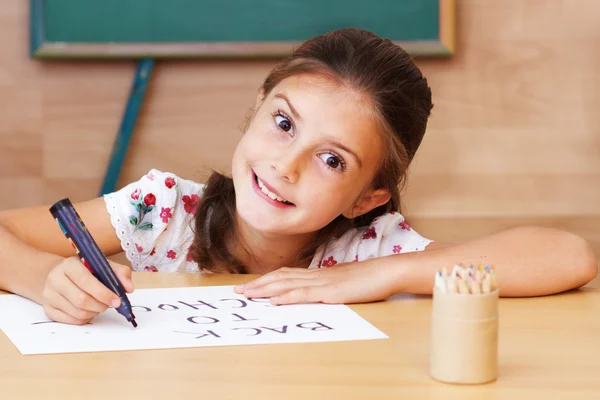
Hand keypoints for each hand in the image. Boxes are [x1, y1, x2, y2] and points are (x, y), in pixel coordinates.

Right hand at [41, 256, 133, 324]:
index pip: (85, 280)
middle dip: (101, 305)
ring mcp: (49, 295)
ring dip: (95, 312)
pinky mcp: (48, 309)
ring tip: (100, 305)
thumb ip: (120, 273)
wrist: (58, 275)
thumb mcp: (102, 265)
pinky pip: (72, 321)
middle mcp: (55, 279)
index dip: (103, 293)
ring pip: (78, 312)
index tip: (117, 300)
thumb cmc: (85, 270)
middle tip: (111, 304)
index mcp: (69, 264)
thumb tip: (129, 288)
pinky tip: (90, 310)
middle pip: (81, 300)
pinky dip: (86, 318)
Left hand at [234, 261, 395, 304]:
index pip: (287, 274)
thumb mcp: (344, 283)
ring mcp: (322, 282)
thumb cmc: (368, 279)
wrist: (386, 272)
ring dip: (265, 290)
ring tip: (248, 295)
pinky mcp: (329, 292)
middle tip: (240, 291)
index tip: (252, 285)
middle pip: (281, 278)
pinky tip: (274, 301)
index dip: (268, 279)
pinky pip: (304, 294)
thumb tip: (318, 293)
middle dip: (259, 285)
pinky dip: (286, 297)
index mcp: (319, 273)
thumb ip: (329, 286)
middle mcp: (316, 275)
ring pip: (287, 284)